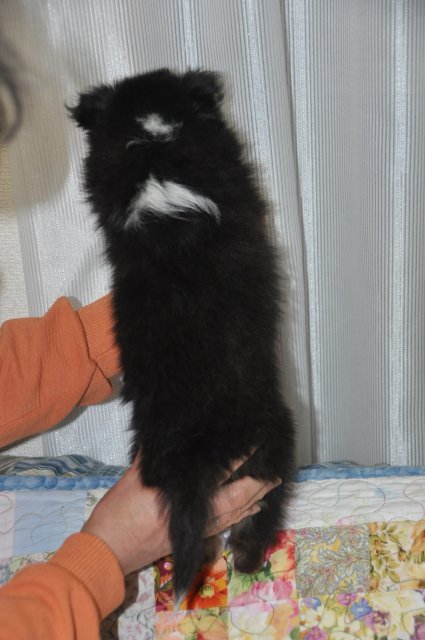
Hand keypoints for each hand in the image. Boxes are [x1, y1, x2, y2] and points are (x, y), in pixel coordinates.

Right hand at [82, 456, 280, 574]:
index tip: (255, 444)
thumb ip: (153, 457)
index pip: (219, 475)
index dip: (239, 460)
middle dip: (256, 487)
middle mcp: (194, 516)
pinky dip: (238, 516)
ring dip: (252, 502)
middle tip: (274, 475)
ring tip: (267, 490)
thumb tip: (165, 435)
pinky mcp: (190, 540)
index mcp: (181, 497)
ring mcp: (194, 531)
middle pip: (234, 501)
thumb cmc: (117, 513)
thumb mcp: (133, 478)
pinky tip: (246, 511)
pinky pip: (223, 526)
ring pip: (232, 516)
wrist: (106, 551)